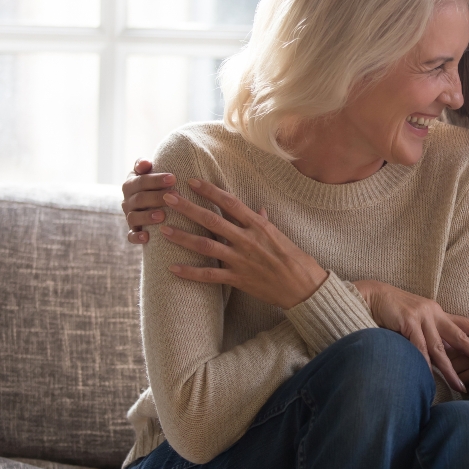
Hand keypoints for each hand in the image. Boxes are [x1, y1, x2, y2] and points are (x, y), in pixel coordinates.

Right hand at [122, 159, 175, 243]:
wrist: (154, 202)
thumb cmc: (156, 183)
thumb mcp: (150, 171)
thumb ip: (144, 165)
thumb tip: (146, 163)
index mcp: (131, 183)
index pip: (141, 180)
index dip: (156, 180)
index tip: (173, 178)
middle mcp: (128, 199)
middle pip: (139, 198)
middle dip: (156, 197)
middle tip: (174, 196)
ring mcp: (129, 215)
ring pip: (133, 217)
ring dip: (147, 216)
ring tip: (162, 216)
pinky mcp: (133, 230)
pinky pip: (131, 235)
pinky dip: (137, 236)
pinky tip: (147, 237)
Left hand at [160, 178, 328, 309]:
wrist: (304, 287)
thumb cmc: (295, 259)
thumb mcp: (280, 236)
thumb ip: (264, 222)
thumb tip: (256, 210)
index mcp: (258, 225)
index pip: (229, 202)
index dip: (209, 190)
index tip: (192, 181)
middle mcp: (247, 239)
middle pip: (211, 220)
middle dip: (187, 208)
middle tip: (167, 198)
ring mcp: (241, 259)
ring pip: (206, 245)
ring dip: (183, 237)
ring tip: (163, 230)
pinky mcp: (238, 279)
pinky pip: (209, 275)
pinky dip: (190, 272)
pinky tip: (172, 268)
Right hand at [353, 280, 468, 392]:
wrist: (370, 295)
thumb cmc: (391, 311)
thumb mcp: (415, 320)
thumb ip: (429, 334)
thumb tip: (441, 356)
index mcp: (438, 312)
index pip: (468, 324)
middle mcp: (434, 313)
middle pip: (462, 336)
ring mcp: (421, 317)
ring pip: (440, 349)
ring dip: (450, 371)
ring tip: (460, 387)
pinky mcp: (407, 322)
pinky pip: (418, 348)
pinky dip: (423, 364)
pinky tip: (428, 376)